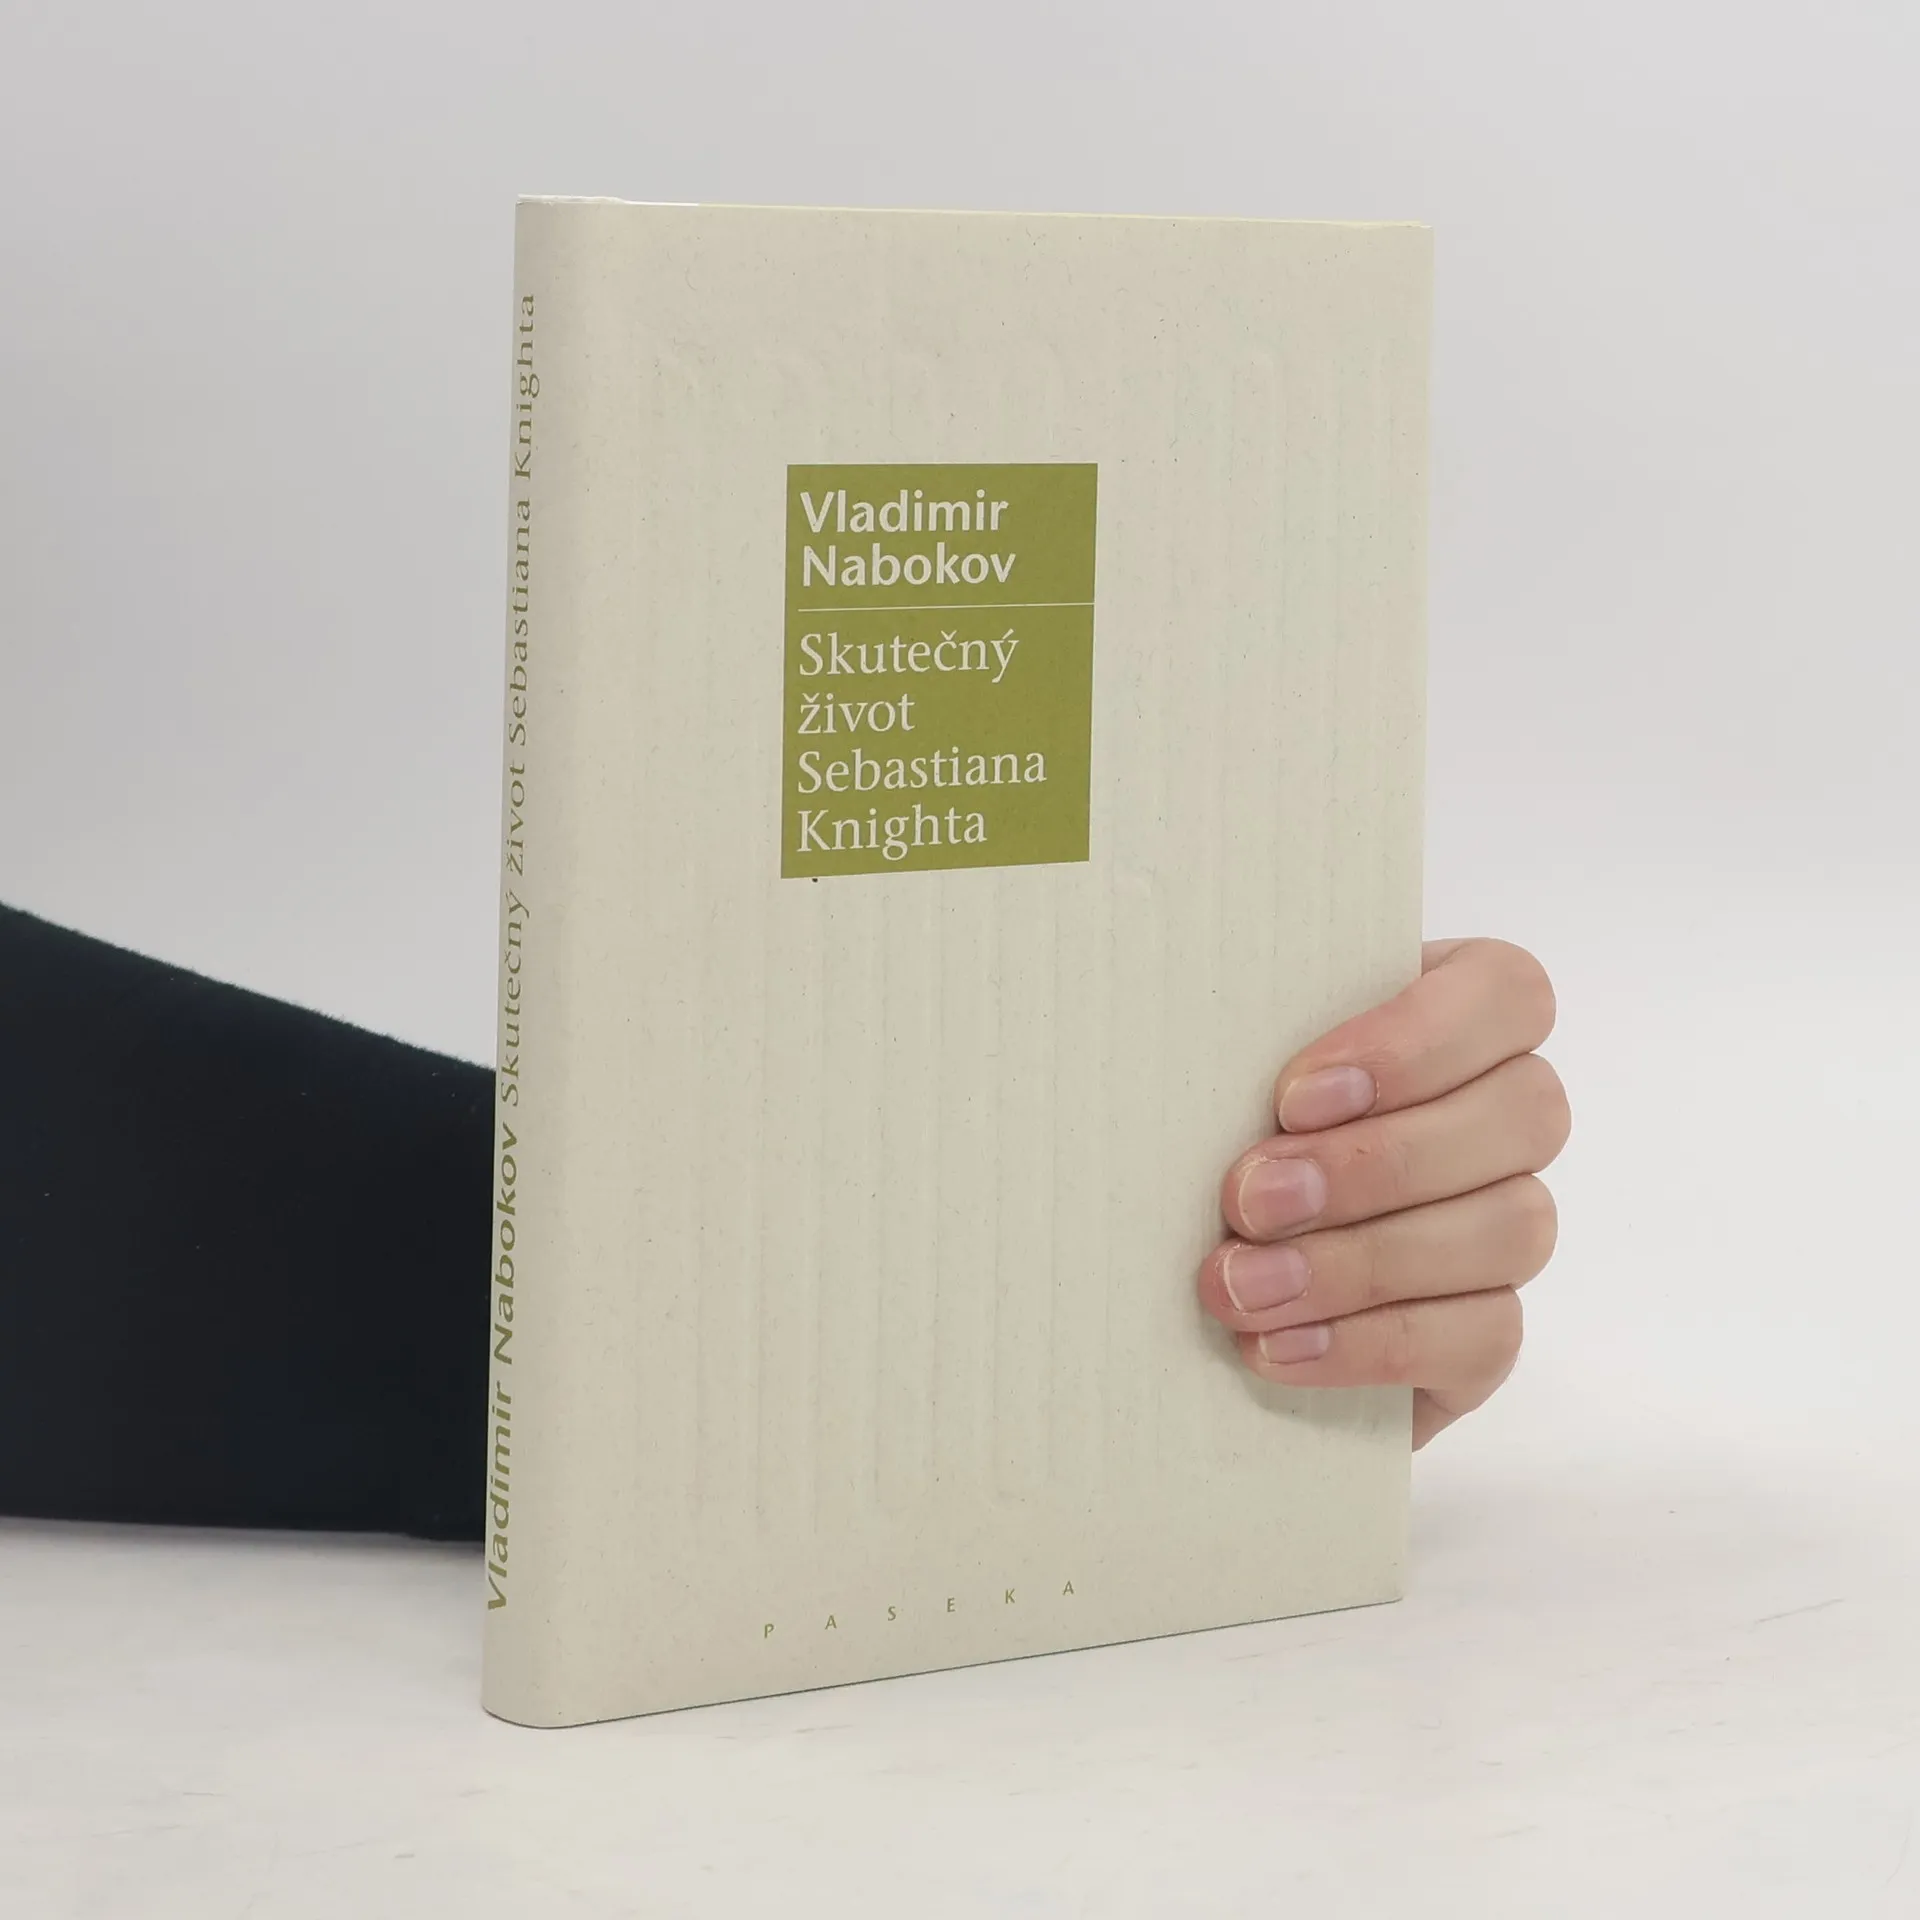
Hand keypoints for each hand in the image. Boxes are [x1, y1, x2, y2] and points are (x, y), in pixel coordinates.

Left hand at [1197, 939, 1569, 1446]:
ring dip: (1361, 1262)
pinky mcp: (1487, 1332)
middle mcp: (1504, 1116)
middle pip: (1524, 1112)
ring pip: (1510, 1227)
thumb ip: (1240, 1045)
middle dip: (1374, 1163)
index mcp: (1453, 1018)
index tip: (1293, 1097)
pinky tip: (1277, 1345)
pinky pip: (1486, 1337)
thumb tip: (1189, 1041)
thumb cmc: (1204, 1138)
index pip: (1507, 992)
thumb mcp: (1219, 1072)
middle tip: (1250, 1199)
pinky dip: (1370, 1344)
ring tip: (1242, 1284)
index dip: (1415, 1042)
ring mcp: (1509, 1225)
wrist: (1181, 1281)